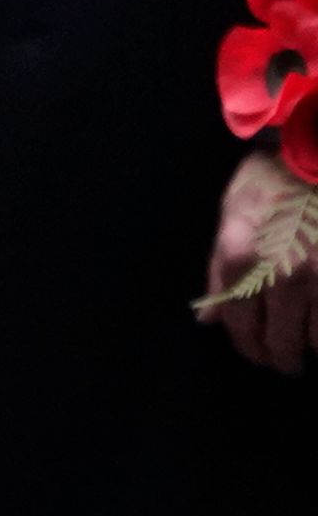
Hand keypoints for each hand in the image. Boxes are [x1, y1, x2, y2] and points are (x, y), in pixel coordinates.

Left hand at [202, 152, 317, 375]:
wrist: (314, 152)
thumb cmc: (269, 183)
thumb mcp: (230, 218)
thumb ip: (219, 274)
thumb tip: (208, 322)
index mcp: (242, 260)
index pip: (241, 327)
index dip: (249, 348)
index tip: (257, 355)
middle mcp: (283, 275)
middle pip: (280, 344)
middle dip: (281, 359)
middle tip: (285, 363)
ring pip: (317, 341)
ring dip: (310, 345)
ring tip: (308, 343)